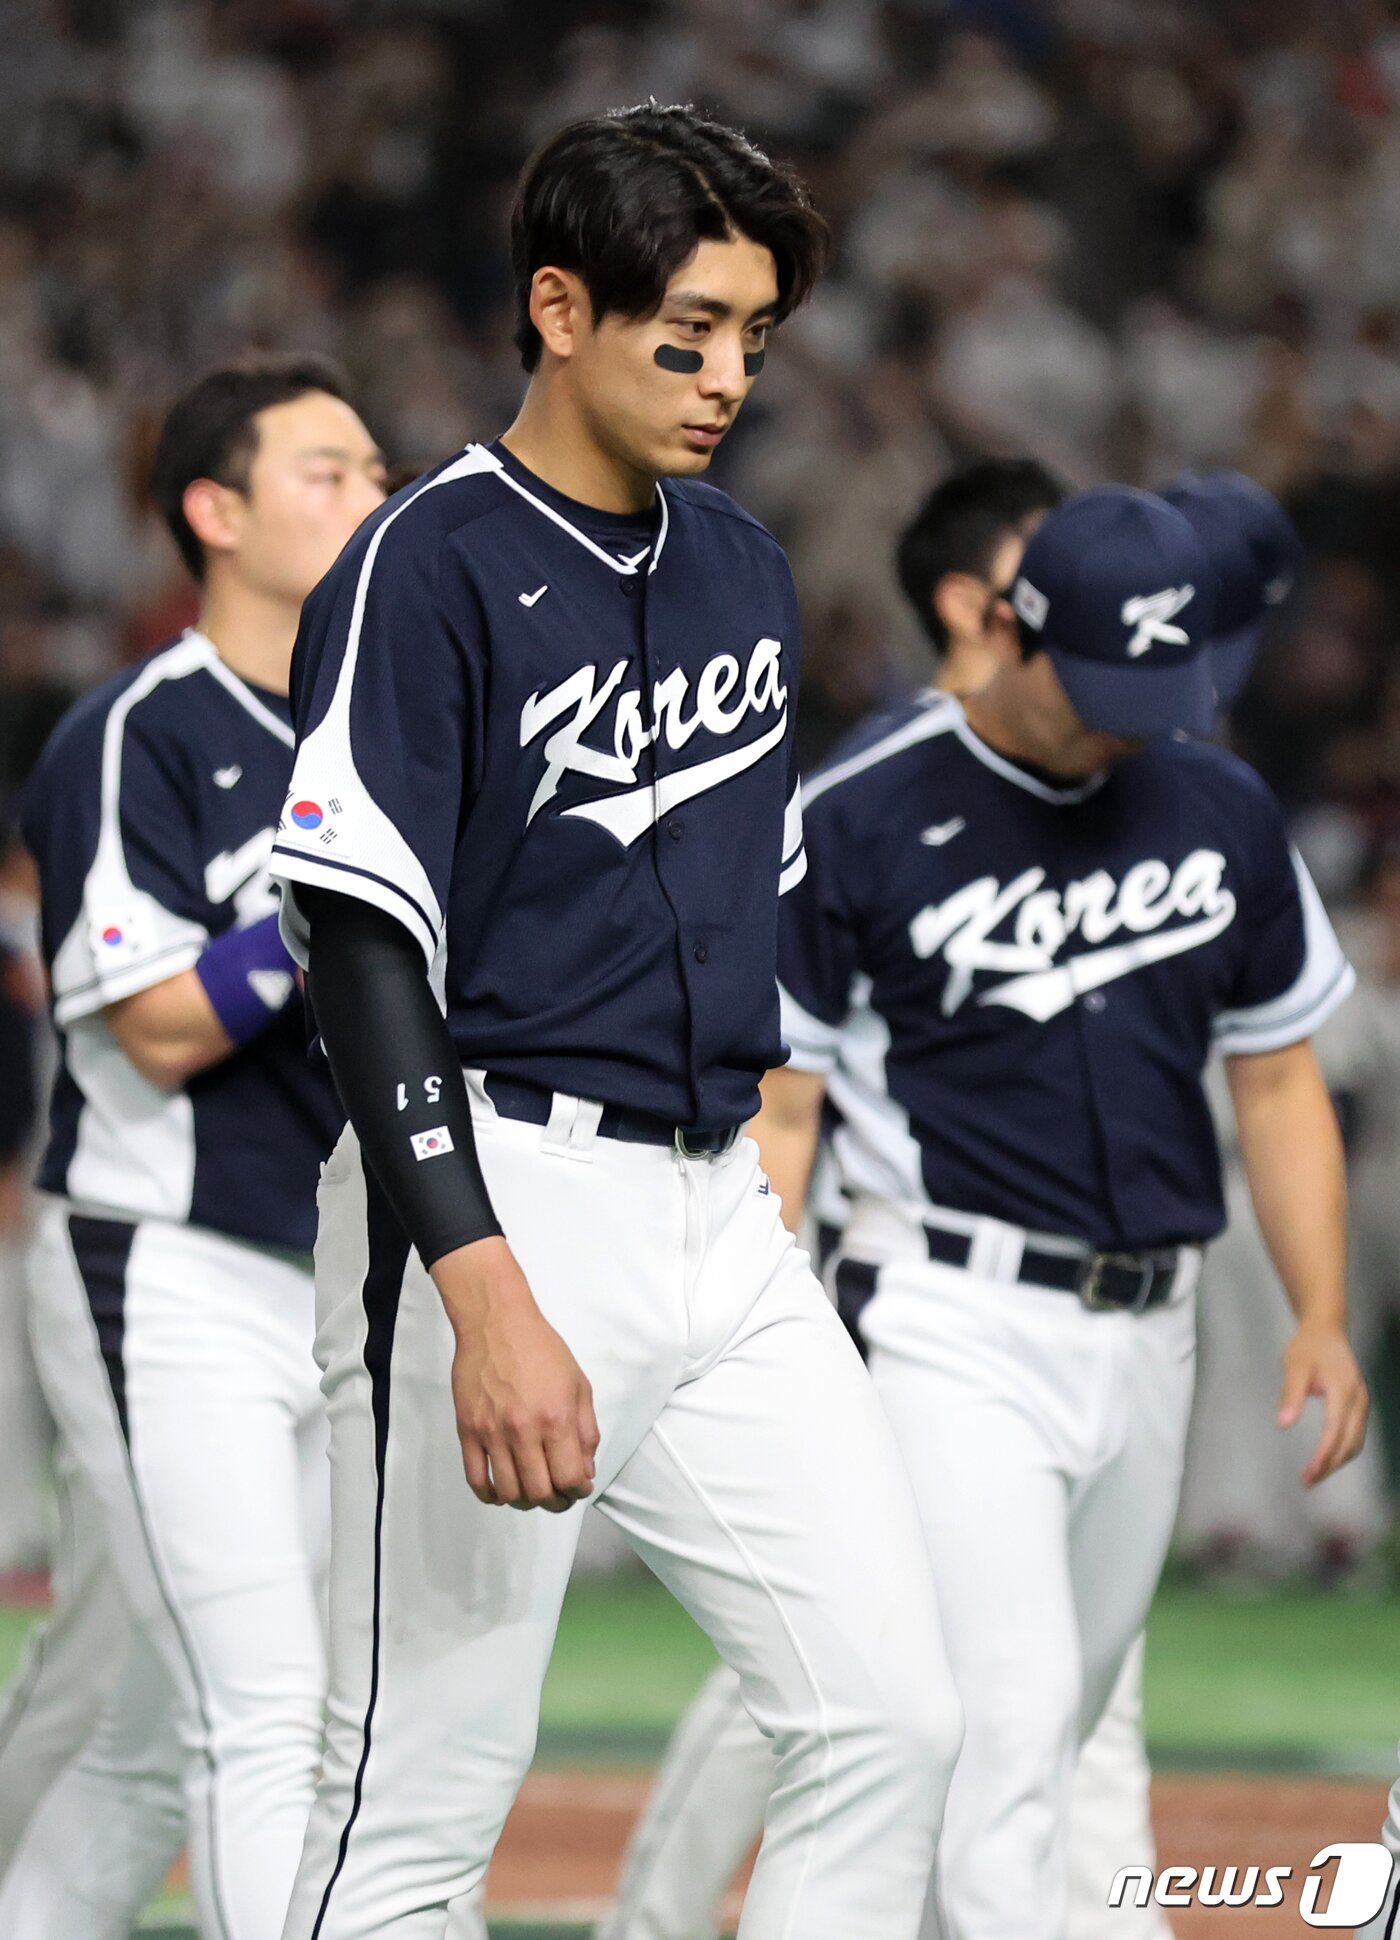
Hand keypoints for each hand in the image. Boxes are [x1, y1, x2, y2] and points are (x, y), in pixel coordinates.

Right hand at [433, 1236, 599, 1511]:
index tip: (579, 1487)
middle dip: (555, 1503)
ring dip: (524, 1502)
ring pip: (508, 1492)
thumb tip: (585, 1470)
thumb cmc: (542, 1349)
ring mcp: (492, 1433)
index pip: (569, 1477)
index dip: (578, 1491)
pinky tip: (502, 1491)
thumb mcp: (578, 1384)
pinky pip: (476, 1479)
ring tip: (532, 1492)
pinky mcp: (468, 1431)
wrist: (496, 1323)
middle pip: (539, 1493)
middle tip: (558, 1496)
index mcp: (556, 1418)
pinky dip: (491, 1496)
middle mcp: (524, 1431)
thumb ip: (586, 1430)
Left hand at [1276, 1321, 1368, 1487]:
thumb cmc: (1308, 1346)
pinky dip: (1342, 1450)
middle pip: (1350, 1442)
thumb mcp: (1294, 1366)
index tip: (1309, 1472)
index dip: (1324, 1454)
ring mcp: (1362, 1402)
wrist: (1327, 1328)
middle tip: (1307, 1481)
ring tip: (1314, 1476)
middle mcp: (1358, 1400)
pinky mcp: (1359, 1404)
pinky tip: (1326, 1458)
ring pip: (1356, 1441)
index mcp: (1343, 1390)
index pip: (1336, 1430)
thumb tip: (1283, 1424)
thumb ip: (1290, 1394)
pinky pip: (1356, 1434)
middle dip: (1330, 1465)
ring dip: (1337, 1461)